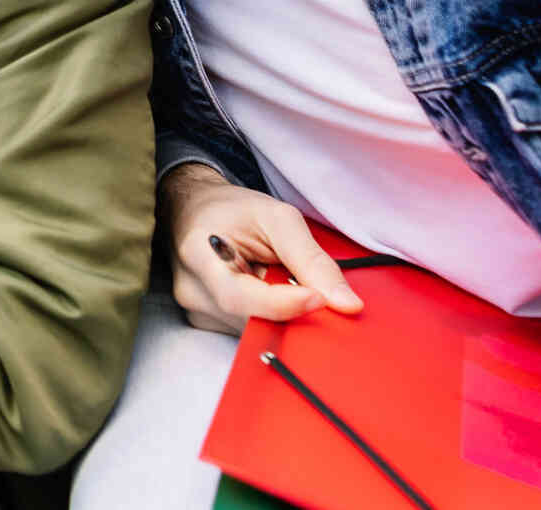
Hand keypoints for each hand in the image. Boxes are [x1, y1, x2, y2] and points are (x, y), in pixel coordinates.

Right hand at [162, 162, 363, 333]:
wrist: (194, 209)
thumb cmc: (232, 209)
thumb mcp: (277, 218)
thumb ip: (311, 259)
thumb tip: (347, 304)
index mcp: (199, 254)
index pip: (240, 296)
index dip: (283, 305)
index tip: (320, 299)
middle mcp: (192, 289)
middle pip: (251, 320)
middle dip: (291, 311)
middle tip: (315, 291)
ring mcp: (197, 310)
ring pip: (254, 330)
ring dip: (281, 314)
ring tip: (281, 279)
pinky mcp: (207, 322)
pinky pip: (249, 331)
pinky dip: (269, 317)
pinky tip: (269, 291)